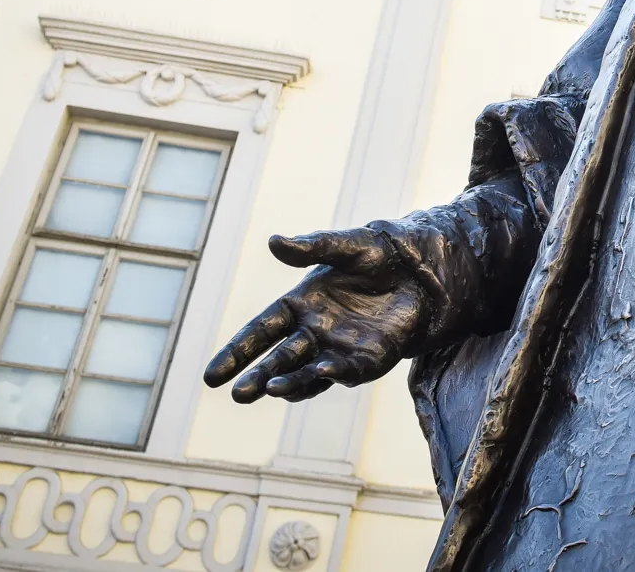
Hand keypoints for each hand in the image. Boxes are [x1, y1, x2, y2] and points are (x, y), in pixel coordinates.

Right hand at [203, 226, 430, 402]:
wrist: (423, 270)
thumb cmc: (378, 254)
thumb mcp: (346, 245)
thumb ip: (312, 245)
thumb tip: (273, 241)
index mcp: (298, 304)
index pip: (259, 332)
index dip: (236, 353)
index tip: (211, 376)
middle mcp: (313, 332)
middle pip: (277, 359)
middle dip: (257, 377)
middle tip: (236, 394)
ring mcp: (338, 349)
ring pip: (306, 373)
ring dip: (288, 383)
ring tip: (270, 389)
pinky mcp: (367, 360)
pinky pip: (345, 371)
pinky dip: (332, 374)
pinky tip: (322, 372)